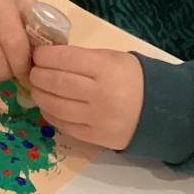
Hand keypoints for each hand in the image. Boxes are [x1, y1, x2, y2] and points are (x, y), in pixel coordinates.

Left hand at [28, 45, 143, 150]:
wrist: (160, 110)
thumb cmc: (132, 78)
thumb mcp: (112, 58)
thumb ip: (83, 58)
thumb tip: (48, 58)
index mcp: (106, 68)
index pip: (65, 59)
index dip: (45, 56)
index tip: (37, 55)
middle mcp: (101, 94)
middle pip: (56, 83)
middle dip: (38, 76)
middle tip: (33, 73)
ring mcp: (98, 118)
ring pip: (56, 106)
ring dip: (40, 96)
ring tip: (37, 89)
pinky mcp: (96, 137)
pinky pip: (64, 126)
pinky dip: (51, 114)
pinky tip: (48, 106)